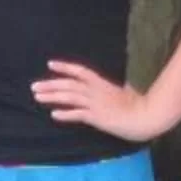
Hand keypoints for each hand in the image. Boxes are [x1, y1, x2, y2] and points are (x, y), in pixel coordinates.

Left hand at [31, 59, 166, 139]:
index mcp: (103, 83)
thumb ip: (119, 90)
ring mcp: (96, 104)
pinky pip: (78, 114)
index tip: (50, 64)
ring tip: (37, 97)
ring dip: (52, 96)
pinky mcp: (97, 117)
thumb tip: (121, 88)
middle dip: (50, 84)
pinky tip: (54, 114)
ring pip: (69, 97)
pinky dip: (65, 114)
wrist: (147, 116)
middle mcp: (97, 91)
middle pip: (69, 84)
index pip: (81, 71)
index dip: (65, 67)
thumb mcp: (128, 93)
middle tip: (34, 86)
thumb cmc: (141, 104)